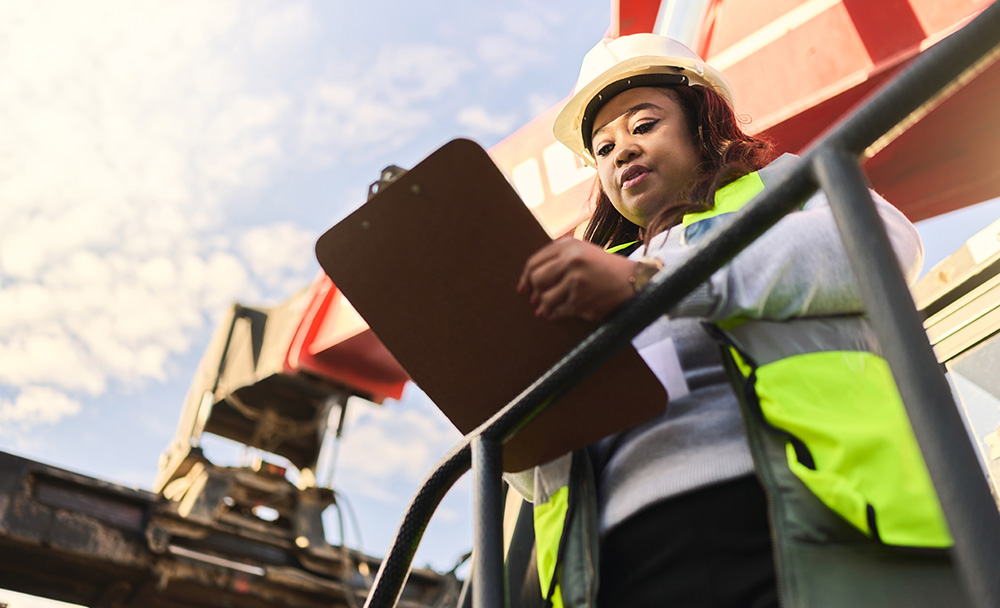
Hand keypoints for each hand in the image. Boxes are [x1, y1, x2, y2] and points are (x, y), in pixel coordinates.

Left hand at [517, 238, 637, 320]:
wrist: (632, 281)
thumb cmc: (604, 267)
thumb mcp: (583, 251)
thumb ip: (558, 257)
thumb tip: (529, 278)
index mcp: (569, 247)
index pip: (534, 262)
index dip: (525, 277)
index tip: (523, 287)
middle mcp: (571, 261)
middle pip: (536, 279)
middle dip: (533, 291)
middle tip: (534, 298)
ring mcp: (576, 282)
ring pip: (545, 298)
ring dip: (543, 306)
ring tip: (545, 309)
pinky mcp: (581, 300)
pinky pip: (558, 311)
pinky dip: (555, 314)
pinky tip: (555, 314)